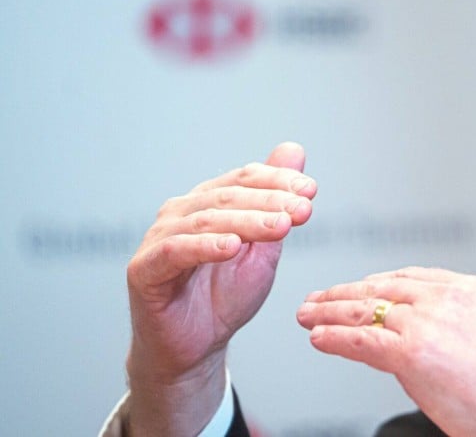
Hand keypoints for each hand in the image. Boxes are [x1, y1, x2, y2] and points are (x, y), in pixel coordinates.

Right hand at [125, 142, 315, 435]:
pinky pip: (176, 251)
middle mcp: (181, 212)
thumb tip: (294, 149)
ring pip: (207, 220)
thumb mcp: (264, 246)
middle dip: (271, 201)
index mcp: (208, 202)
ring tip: (280, 227)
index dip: (278, 180)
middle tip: (304, 210)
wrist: (197, 346)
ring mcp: (159, 238)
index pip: (244, 178)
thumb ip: (276, 202)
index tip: (311, 190)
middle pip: (229, 197)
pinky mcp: (144, 269)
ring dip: (247, 222)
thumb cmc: (227, 296)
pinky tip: (232, 247)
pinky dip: (206, 246)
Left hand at [296, 250, 475, 436]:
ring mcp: (425, 324)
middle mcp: (444, 299)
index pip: (412, 277)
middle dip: (345, 295)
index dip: (380, 283)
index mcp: (469, 287)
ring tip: (308, 316)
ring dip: (329, 313)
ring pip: (366, 312)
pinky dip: (336, 338)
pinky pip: (363, 342)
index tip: (360, 288)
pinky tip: (319, 338)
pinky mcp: (410, 354)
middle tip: (319, 299)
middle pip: (382, 289)